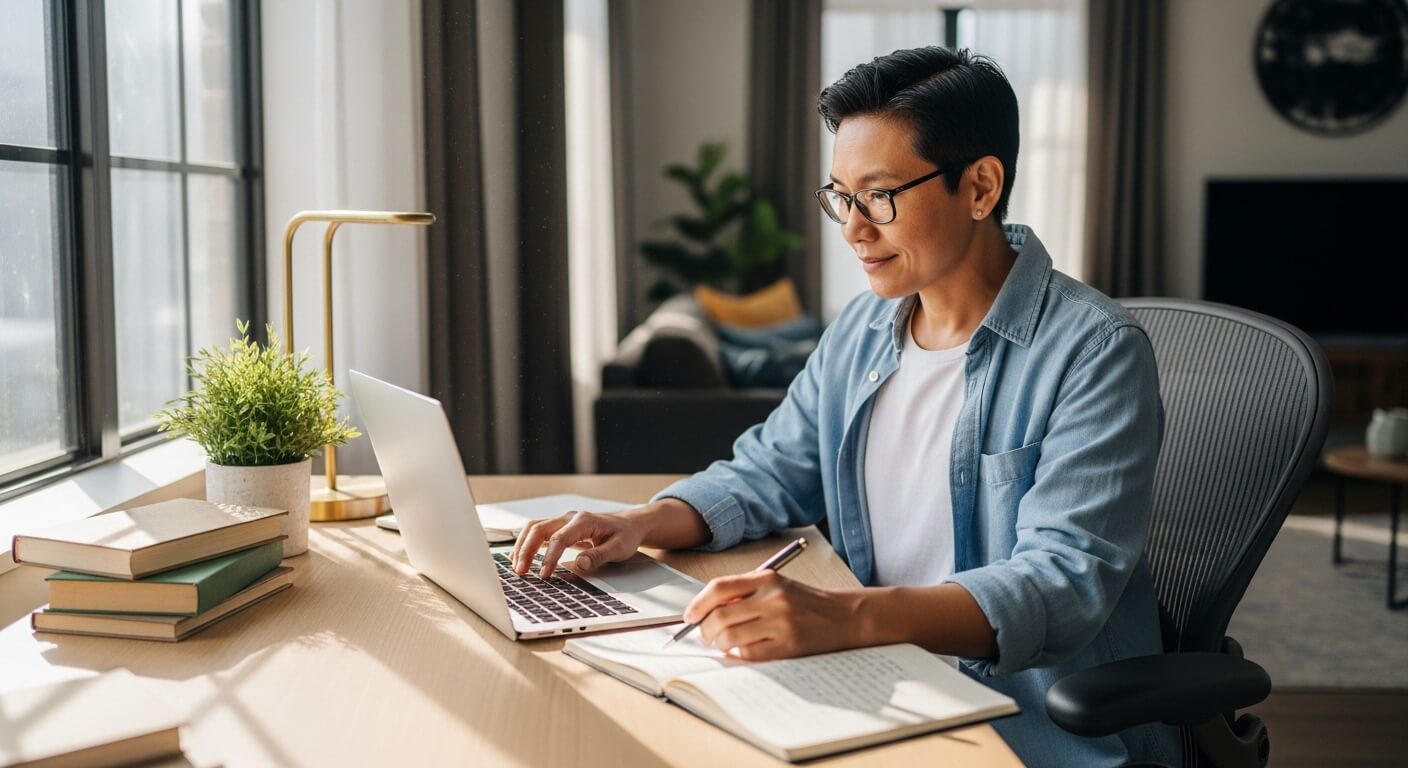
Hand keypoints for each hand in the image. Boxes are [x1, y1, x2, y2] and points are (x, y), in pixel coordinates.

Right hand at [510, 509, 646, 578]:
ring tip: (516, 567)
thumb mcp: (619, 548)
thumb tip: (579, 564)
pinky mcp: (560, 528)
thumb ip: (598, 556)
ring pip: (534, 528)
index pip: (559, 538)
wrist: (629, 525)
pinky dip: (526, 543)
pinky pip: (538, 532)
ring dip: (522, 546)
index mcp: (584, 521)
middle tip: (520, 572)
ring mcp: (563, 521)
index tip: (544, 575)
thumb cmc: (625, 536)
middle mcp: (569, 518)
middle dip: (526, 550)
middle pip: (539, 529)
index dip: (549, 557)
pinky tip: (520, 558)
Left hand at [684, 571, 864, 660]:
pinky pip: (748, 654)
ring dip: (718, 644)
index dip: (697, 604)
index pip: (719, 588)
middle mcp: (773, 598)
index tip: (689, 616)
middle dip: (704, 630)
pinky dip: (736, 655)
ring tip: (720, 644)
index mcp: (767, 579)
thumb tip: (704, 611)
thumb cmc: (804, 602)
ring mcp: (781, 623)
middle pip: (720, 616)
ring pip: (730, 637)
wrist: (843, 617)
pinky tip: (738, 651)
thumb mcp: (776, 586)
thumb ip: (744, 592)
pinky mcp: (787, 646)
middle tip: (703, 635)